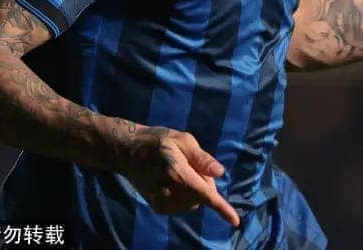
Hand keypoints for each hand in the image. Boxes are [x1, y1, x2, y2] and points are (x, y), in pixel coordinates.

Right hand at [118, 125, 239, 226]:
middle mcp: (170, 193)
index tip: (235, 221)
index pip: (205, 195)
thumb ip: (202, 158)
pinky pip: (182, 205)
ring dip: (194, 191)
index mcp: (178, 174)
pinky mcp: (158, 207)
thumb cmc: (157, 140)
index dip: (222, 208)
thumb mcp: (183, 140)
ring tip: (179, 171)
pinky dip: (184, 196)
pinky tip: (172, 181)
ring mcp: (162, 203)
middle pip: (201, 196)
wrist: (127, 151)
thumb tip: (220, 173)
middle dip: (204, 183)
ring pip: (193, 203)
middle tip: (191, 164)